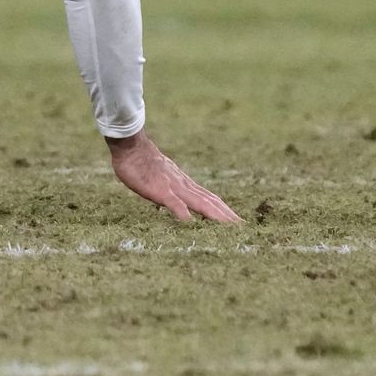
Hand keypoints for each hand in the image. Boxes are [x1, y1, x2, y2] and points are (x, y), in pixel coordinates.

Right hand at [107, 132, 239, 222]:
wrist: (132, 147)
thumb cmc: (142, 164)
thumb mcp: (161, 181)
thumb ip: (172, 193)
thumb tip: (181, 207)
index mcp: (185, 185)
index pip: (210, 200)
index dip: (224, 211)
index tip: (238, 223)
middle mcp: (184, 186)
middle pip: (210, 202)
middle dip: (226, 216)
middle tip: (243, 228)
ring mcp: (173, 187)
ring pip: (198, 202)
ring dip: (214, 214)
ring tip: (229, 225)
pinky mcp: (159, 189)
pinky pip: (172, 201)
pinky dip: (182, 211)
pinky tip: (188, 221)